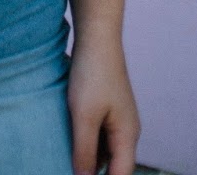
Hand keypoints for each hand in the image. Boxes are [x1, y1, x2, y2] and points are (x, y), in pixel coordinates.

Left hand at [67, 29, 140, 174]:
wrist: (97, 36)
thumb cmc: (92, 74)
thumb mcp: (84, 116)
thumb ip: (85, 151)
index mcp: (128, 135)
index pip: (121, 174)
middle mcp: (127, 129)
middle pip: (115, 164)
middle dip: (96, 173)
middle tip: (72, 170)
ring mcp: (118, 117)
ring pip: (106, 149)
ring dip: (91, 158)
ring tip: (68, 162)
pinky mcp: (107, 106)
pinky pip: (100, 134)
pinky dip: (88, 142)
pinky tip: (71, 141)